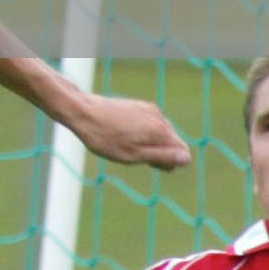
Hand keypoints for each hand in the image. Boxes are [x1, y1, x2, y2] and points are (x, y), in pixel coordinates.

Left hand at [65, 91, 189, 169]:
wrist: (82, 111)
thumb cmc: (105, 138)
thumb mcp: (133, 155)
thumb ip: (162, 157)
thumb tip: (186, 159)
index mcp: (160, 130)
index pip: (183, 152)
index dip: (168, 163)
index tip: (149, 163)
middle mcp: (159, 117)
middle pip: (173, 142)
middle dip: (160, 153)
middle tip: (134, 155)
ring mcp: (148, 109)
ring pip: (161, 133)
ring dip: (150, 143)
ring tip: (125, 145)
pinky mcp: (138, 105)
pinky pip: (150, 124)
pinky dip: (142, 133)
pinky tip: (123, 135)